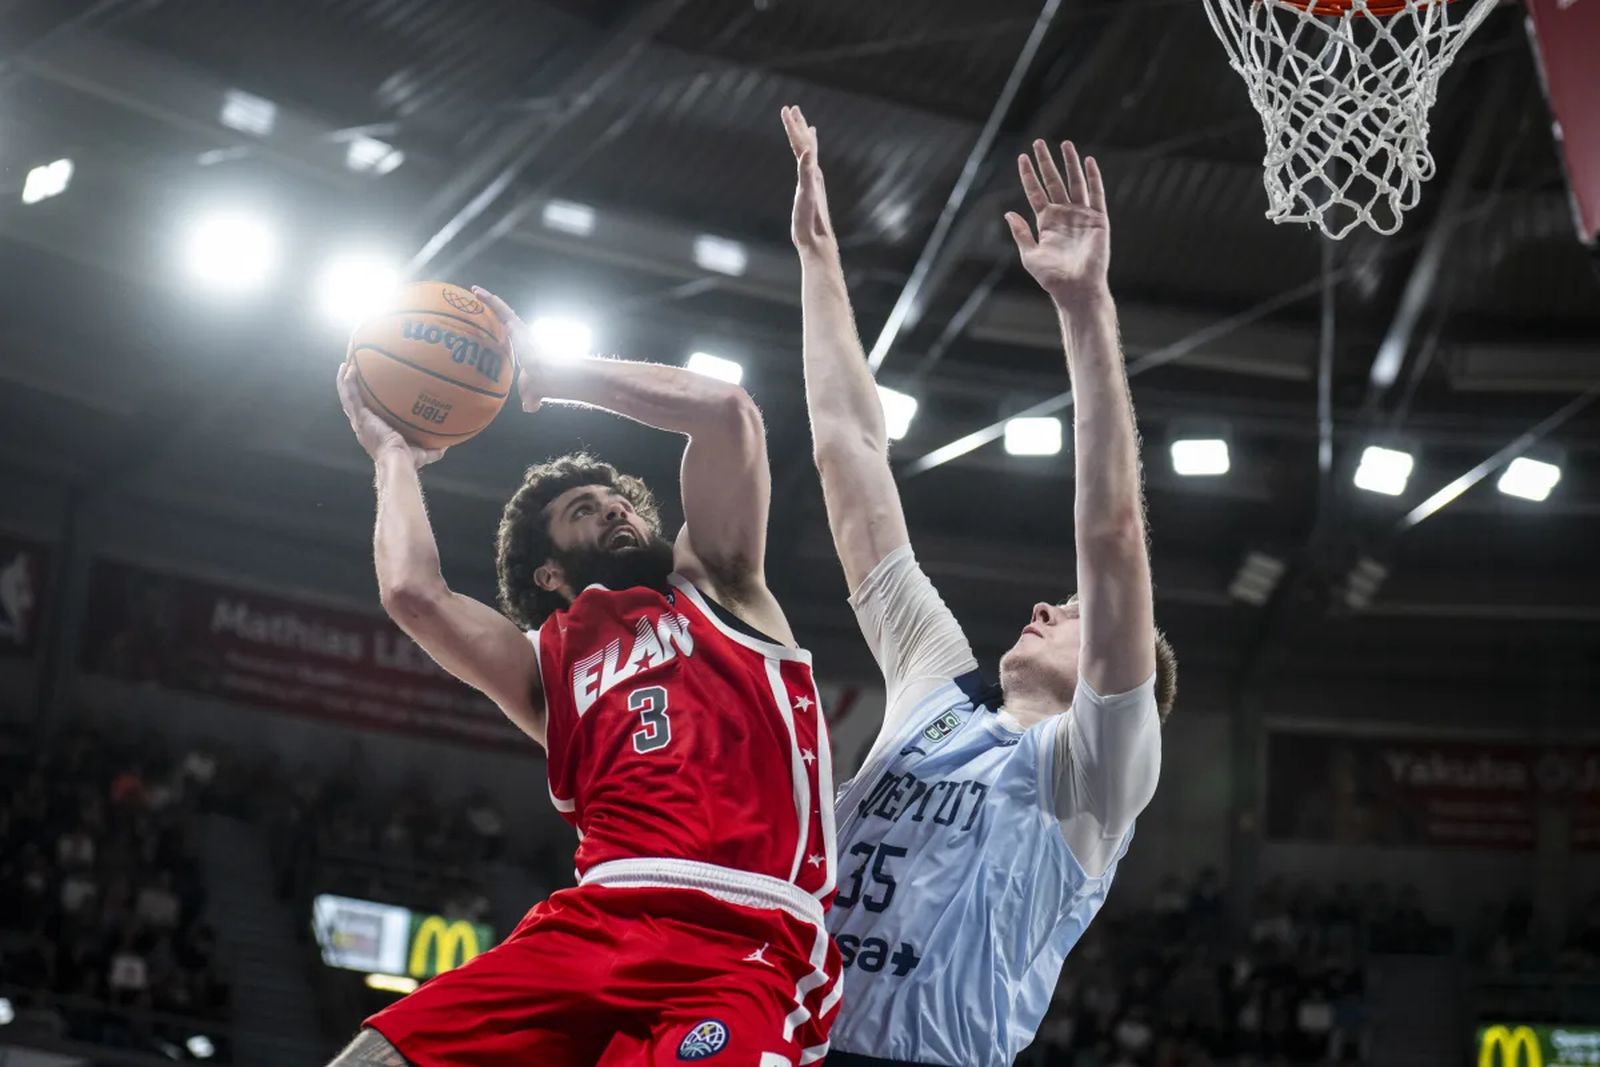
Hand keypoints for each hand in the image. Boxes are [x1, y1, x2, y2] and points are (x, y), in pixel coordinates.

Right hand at [337, 363, 443, 466]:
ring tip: (347, 364)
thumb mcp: (423, 452)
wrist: (399, 459)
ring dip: (346, 381)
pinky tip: (348, 368)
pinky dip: (347, 382)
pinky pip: (350, 396)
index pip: (370, 413)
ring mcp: (360, 420)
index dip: (367, 401)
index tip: (371, 390)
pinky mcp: (359, 416)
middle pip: (355, 402)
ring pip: (348, 396)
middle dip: (353, 388)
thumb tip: (447, 444)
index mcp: (376, 430)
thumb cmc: (408, 459)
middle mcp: (365, 424)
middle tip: (354, 371)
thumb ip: (434, 449)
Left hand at [471, 287, 544, 413]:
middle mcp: (521, 336)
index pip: (510, 339)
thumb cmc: (542, 384)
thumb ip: (530, 397)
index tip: (489, 330)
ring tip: (474, 292)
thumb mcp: (531, 391)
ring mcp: (518, 328)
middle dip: (492, 312)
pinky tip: (476, 291)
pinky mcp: (515, 324)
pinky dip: (488, 299)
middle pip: (504, 320)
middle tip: (478, 305)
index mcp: (524, 349)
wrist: (548, 375)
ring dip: (488, 301)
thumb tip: (530, 408)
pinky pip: (498, 308)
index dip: (499, 333)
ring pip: (500, 310)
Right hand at [782, 105, 836, 255]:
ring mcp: (812, 182)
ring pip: (809, 154)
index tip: (785, 109)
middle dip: (798, 126)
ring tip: (806, 126)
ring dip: (805, 138)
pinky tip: (807, 158)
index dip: (792, 126)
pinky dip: (807, 157)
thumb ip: (807, 171)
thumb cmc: (809, 220)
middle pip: (806, 143)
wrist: (817, 240)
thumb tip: (809, 151)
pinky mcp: (809, 191)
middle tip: (793, 108)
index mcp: (811, 171)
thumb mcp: (806, 194)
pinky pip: (808, 167)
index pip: (801, 142)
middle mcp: (814, 173)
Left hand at [1006, 139, 1109, 303]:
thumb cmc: (1052, 277)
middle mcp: (1063, 215)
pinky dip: (1093, 177)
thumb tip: (1008, 213)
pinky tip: (1088, 161)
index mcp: (1046, 222)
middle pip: (1053, 182)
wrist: (1076, 289)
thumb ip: (1020, 233)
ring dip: (1069, 163)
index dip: (1028, 175)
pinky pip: (1096, 194)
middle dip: (1046, 162)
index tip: (1022, 158)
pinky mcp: (1097, 219)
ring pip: (1075, 182)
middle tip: (1038, 142)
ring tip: (1065, 143)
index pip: (1036, 192)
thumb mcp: (1030, 255)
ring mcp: (1081, 215)